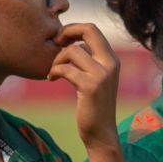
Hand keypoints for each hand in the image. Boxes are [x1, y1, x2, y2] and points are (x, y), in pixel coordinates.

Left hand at [49, 23, 121, 151]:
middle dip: (66, 31)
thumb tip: (69, 43)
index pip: (92, 29)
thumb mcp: (95, 78)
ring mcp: (102, 74)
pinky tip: (51, 78)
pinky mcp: (91, 86)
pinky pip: (66, 68)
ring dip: (57, 59)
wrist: (101, 133)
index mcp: (112, 59)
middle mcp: (111, 63)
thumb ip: (88, 60)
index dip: (73, 28)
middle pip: (88, 30)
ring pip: (73, 50)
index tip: (60, 40)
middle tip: (54, 44)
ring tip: (53, 71)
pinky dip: (54, 71)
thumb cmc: (93, 106)